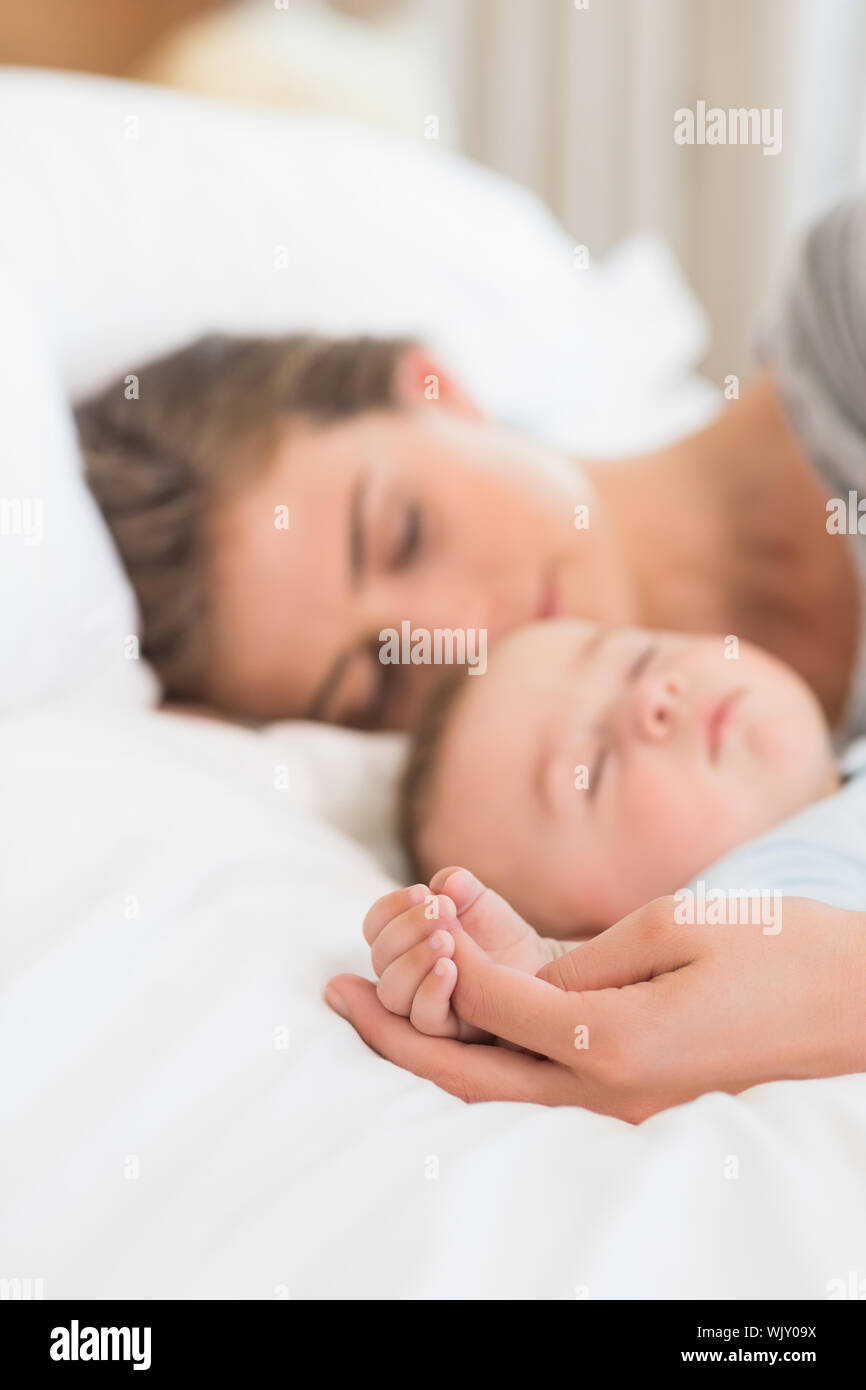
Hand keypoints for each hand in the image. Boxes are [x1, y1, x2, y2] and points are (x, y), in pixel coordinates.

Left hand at [332, 894, 865, 1120]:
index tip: (402, 919)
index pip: (491, 1005)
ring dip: (431, 1051)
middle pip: (471, 1079)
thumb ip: (583, 959)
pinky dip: (490, 1057)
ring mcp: (625, 1110)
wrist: (864, 1012)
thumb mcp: (676, 928)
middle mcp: (609, 1094)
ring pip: (500, 1094)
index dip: (440, 960)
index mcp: (615, 1042)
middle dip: (392, 1037)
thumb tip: (512, 979)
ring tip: (371, 1008)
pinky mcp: (642, 1104)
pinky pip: (545, 1089)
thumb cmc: (780, 954)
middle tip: (332, 995)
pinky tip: (460, 1022)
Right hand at [362, 866, 556, 1039]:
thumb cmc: (496, 931)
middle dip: (407, 929)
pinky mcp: (447, 1030)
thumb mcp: (478, 900)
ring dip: (414, 961)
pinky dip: (431, 991)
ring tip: (446, 940)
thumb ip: (460, 886)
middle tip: (441, 911)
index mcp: (400, 941)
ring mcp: (420, 1005)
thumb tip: (451, 883)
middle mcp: (403, 975)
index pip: (375, 925)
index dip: (392, 907)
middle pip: (381, 957)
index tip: (423, 892)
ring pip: (392, 993)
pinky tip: (451, 969)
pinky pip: (424, 1019)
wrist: (534, 964)